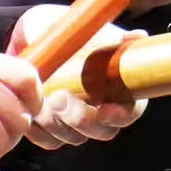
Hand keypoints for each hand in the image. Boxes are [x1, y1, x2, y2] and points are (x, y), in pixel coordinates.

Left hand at [9, 1, 146, 147]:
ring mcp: (78, 123)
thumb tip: (139, 36)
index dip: (118, 116)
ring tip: (42, 100)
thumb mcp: (89, 30)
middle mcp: (102, 111)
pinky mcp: (53, 130)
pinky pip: (49, 140)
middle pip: (101, 131)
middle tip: (59, 98)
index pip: (128, 113)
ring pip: (73, 137)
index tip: (103, 109)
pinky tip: (32, 112)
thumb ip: (114, 37)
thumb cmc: (67, 34)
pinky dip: (39, 130)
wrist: (34, 37)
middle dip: (79, 118)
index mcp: (120, 91)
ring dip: (57, 123)